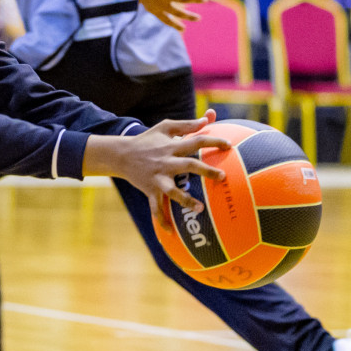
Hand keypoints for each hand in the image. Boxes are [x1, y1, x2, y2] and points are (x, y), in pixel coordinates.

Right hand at [83, 110, 228, 229]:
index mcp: (172, 147)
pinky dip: (161, 220)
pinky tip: (170, 232)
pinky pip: (155, 207)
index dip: (213, 141)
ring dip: (186, 200)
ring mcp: (158, 178)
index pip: (196, 141)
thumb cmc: (147, 140)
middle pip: (189, 166)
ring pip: (172, 191)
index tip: (229, 145)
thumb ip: (188, 124)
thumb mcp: (165, 127)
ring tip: (200, 208)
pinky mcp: (150, 189)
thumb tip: (210, 118)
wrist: (121, 154)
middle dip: (206, 171)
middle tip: (222, 176)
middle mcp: (166, 162)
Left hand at [123, 0, 204, 29]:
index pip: (165, 19)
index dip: (175, 24)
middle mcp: (159, 4)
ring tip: (205, 0)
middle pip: (177, 12)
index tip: (183, 29)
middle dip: (189, 16)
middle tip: (199, 18)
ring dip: (196, 0)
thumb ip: (153, 0)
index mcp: (152, 9)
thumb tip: (160, 1)